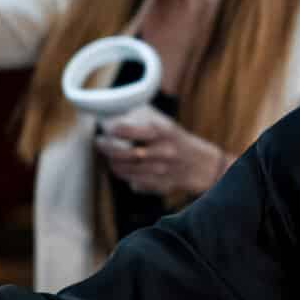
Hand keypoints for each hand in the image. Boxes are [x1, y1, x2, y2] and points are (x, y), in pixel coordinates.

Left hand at [94, 105, 227, 199]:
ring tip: (110, 153)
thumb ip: (138, 117)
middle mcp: (161, 152)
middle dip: (105, 147)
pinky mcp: (157, 186)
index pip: (125, 130)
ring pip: (122, 169)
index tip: (108, 128)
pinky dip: (123, 173)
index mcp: (161, 131)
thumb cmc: (174, 139)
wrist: (199, 164)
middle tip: (100, 141)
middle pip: (121, 152)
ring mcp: (160, 171)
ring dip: (111, 161)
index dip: (112, 129)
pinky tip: (124, 166)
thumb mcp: (162, 122)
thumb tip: (109, 114)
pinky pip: (130, 181)